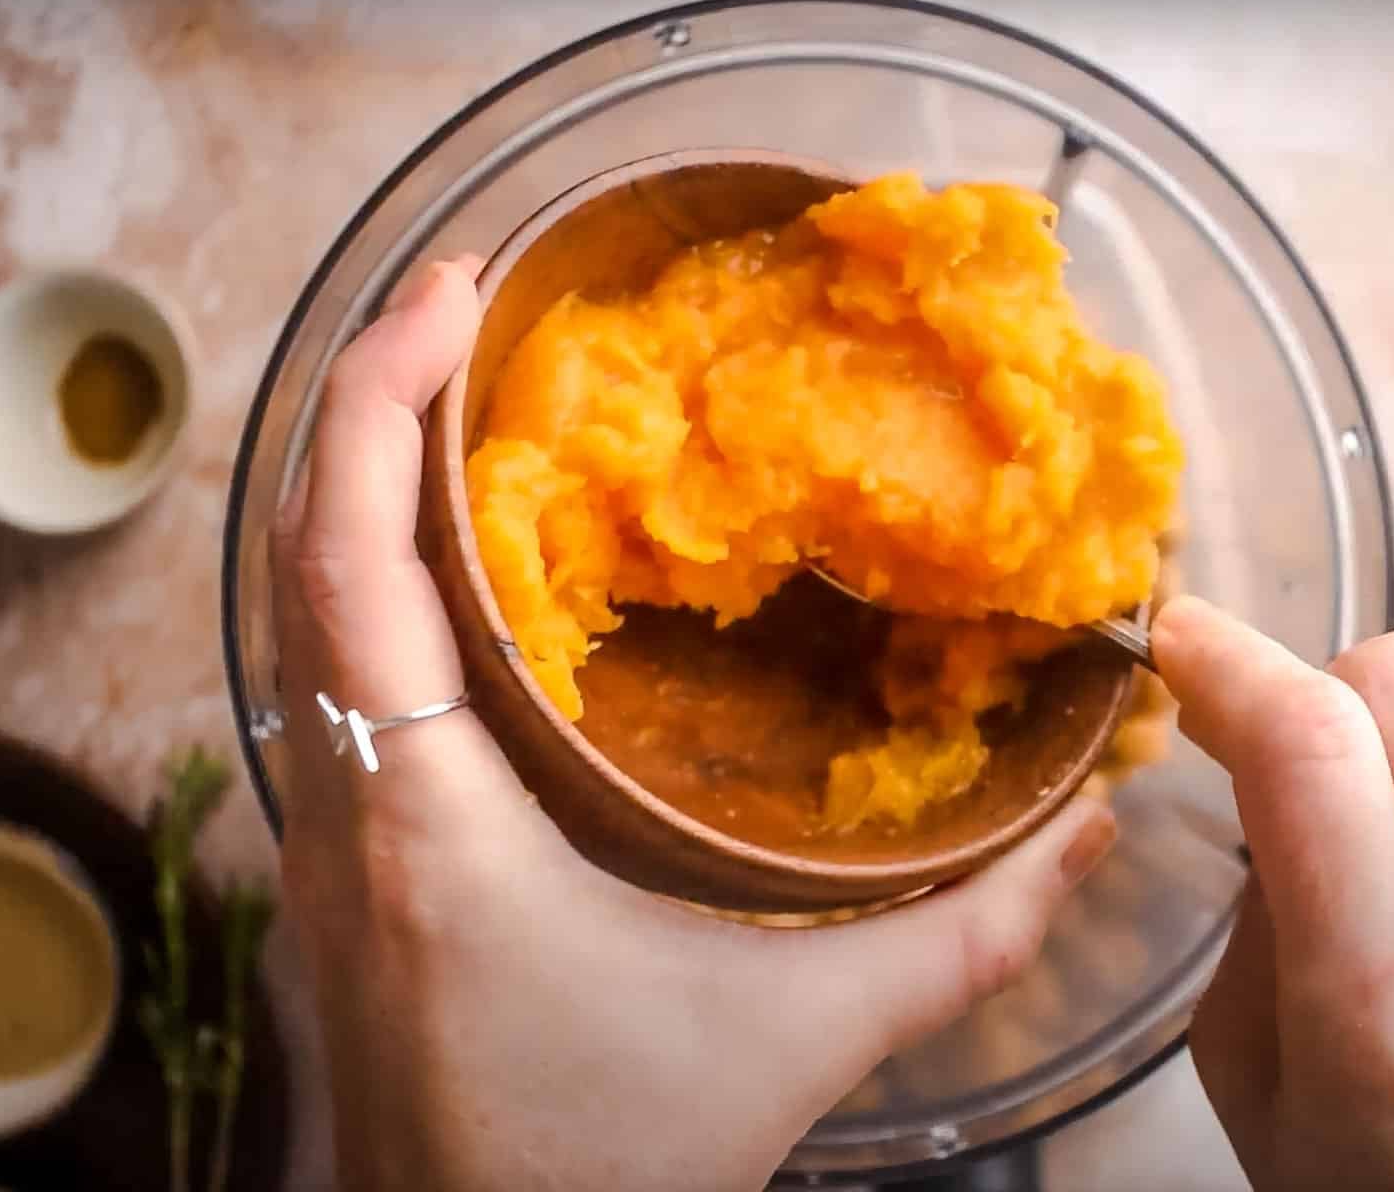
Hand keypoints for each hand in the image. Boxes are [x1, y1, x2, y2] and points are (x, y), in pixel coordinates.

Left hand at [269, 258, 1118, 1191]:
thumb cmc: (603, 1162)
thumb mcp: (798, 1038)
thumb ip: (962, 936)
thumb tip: (1093, 831)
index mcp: (426, 816)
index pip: (349, 556)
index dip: (377, 396)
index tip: (448, 289)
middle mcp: (344, 802)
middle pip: (299, 548)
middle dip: (366, 398)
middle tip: (467, 303)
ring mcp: (326, 833)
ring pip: (301, 607)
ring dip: (362, 480)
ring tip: (462, 395)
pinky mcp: (344, 861)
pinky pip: (332, 667)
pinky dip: (371, 570)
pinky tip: (461, 558)